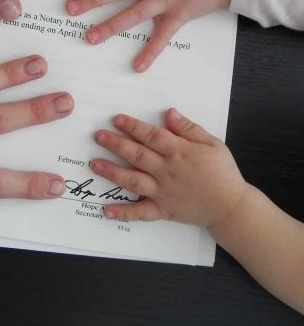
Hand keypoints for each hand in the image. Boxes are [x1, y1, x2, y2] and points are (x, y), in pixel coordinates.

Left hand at [91, 108, 246, 226]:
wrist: (231, 206)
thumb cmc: (222, 172)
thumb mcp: (211, 143)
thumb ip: (189, 128)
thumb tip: (169, 113)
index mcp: (179, 152)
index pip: (152, 136)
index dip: (133, 127)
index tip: (116, 119)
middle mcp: (167, 171)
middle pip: (137, 155)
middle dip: (116, 144)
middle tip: (98, 136)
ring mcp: (163, 192)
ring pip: (133, 180)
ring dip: (112, 172)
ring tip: (94, 163)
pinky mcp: (163, 210)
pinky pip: (140, 213)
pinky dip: (123, 213)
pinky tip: (105, 211)